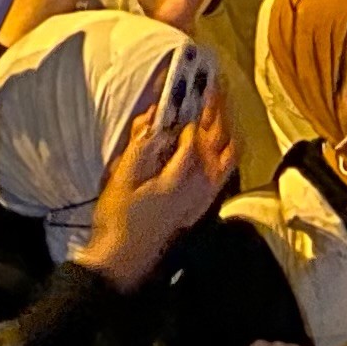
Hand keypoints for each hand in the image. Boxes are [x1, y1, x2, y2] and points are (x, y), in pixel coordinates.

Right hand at [71, 99, 233, 287]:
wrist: (125, 261)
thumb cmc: (119, 219)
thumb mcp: (121, 179)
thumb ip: (139, 146)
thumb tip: (153, 115)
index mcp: (180, 178)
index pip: (194, 135)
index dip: (193, 108)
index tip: (190, 84)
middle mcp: (201, 185)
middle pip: (218, 140)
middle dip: (215, 109)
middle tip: (211, 83)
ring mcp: (206, 195)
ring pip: (227, 152)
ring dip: (225, 125)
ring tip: (218, 102)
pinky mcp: (205, 202)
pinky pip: (226, 167)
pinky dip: (226, 146)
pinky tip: (219, 136)